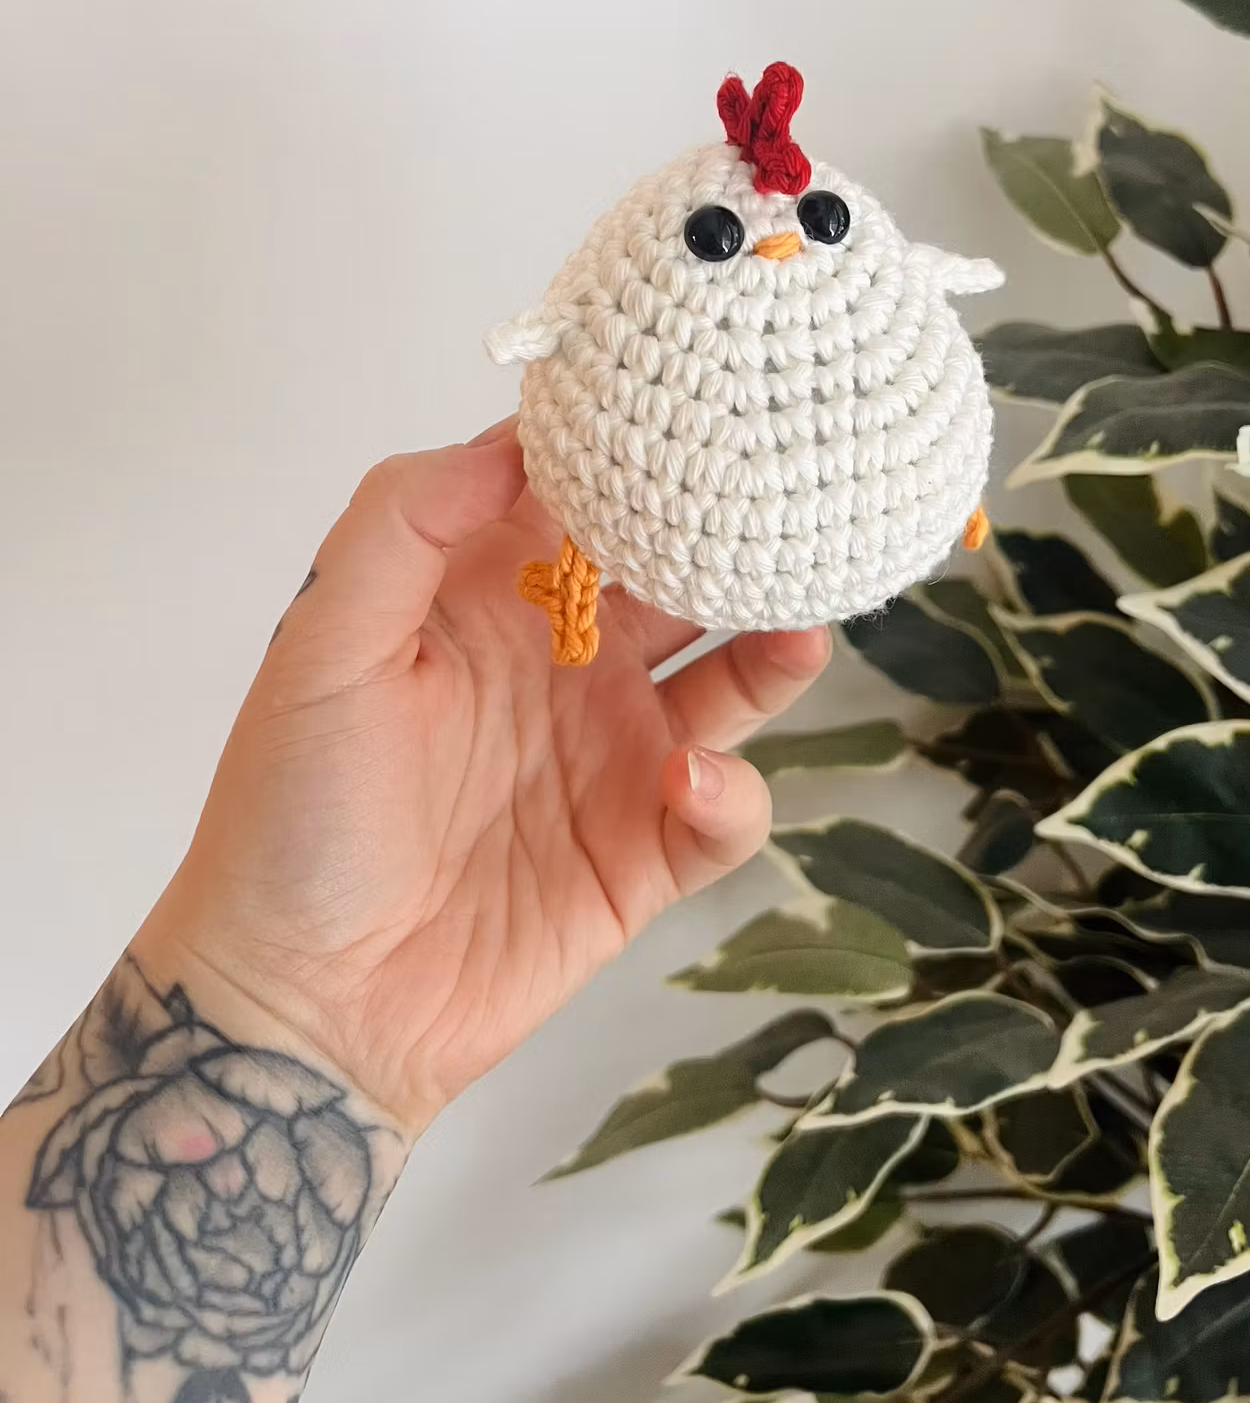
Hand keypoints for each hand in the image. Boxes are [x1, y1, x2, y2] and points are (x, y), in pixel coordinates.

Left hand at [137, 421, 828, 1135]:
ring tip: (802, 621)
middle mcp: (564, 662)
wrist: (304, 1005)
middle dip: (732, 536)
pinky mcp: (644, 856)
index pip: (578, 497)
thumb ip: (400, 526)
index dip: (630, 447)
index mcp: (488, 599)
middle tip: (792, 497)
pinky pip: (724, 811)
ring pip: (728, 680)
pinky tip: (690, 784)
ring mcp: (612, 757)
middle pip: (674, 577)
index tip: (692, 397)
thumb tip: (515, 440)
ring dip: (773, 646)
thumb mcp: (322, 647)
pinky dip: (730, 794)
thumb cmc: (293, 814)